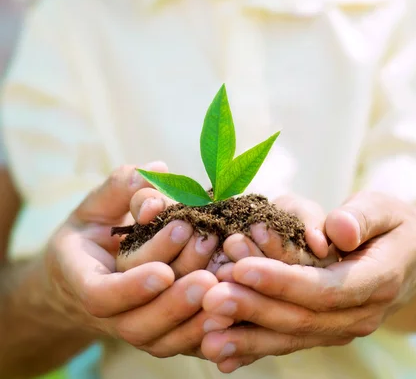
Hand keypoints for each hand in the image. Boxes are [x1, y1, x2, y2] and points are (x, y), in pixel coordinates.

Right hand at [43, 163, 231, 358]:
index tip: (163, 271)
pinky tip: (231, 312)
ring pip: (162, 339)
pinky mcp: (161, 335)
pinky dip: (206, 331)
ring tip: (221, 285)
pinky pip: (181, 344)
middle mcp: (108, 313)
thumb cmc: (97, 228)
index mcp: (83, 277)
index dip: (131, 288)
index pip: (100, 295)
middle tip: (205, 272)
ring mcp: (134, 329)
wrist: (94, 269)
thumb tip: (155, 173)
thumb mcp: (99, 203)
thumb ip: (122, 187)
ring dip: (193, 315)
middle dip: (173, 299)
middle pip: (137, 322)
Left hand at [201, 191, 415, 371]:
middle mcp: (360, 314)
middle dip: (252, 308)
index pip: (325, 288)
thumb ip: (361, 217)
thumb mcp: (384, 208)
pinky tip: (223, 355)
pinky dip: (256, 349)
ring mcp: (342, 328)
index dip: (282, 281)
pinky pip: (290, 341)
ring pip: (291, 336)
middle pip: (302, 317)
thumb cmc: (393, 224)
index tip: (242, 268)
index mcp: (377, 281)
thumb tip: (337, 230)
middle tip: (210, 298)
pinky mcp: (326, 330)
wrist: (413, 255)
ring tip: (207, 335)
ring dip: (248, 336)